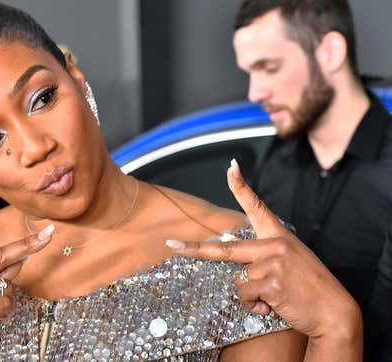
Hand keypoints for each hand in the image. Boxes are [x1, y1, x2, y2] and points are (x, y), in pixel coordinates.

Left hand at [166, 160, 361, 358]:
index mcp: (279, 237)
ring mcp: (271, 262)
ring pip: (237, 282)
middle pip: (224, 248)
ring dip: (250, 297)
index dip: (242, 187)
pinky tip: (275, 306)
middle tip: (171, 244)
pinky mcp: (270, 281)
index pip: (258, 207)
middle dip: (195, 249)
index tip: (231, 167)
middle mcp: (274, 245)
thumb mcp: (292, 263)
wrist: (335, 312)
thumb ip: (267, 257)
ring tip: (275, 299)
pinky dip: (255, 307)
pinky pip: (245, 297)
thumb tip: (237, 266)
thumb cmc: (311, 290)